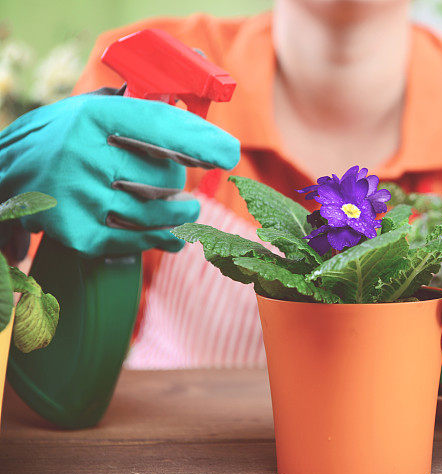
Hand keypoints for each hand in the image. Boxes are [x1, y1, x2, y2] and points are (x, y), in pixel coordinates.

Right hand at [0, 94, 239, 256]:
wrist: (4, 175)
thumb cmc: (66, 138)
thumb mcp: (94, 110)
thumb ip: (142, 104)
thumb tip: (198, 76)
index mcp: (92, 116)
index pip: (159, 125)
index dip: (200, 140)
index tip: (229, 153)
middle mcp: (81, 154)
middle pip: (163, 177)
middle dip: (179, 183)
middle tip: (181, 185)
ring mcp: (77, 196)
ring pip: (156, 214)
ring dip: (181, 215)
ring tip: (186, 210)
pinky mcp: (75, 232)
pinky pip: (137, 240)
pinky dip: (164, 240)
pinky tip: (174, 236)